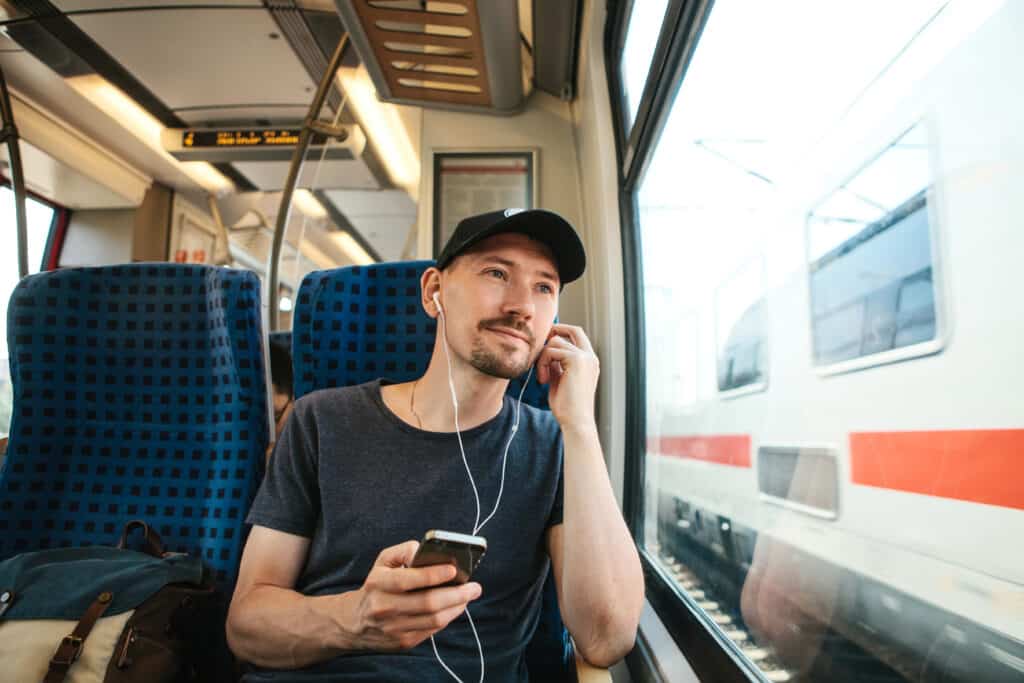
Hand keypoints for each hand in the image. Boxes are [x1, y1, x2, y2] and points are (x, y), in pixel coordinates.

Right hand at [348, 541, 481, 650]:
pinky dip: (448, 617)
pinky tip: (455, 607)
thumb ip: (405, 550)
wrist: (355, 623)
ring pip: (434, 619)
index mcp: (378, 584)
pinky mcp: (403, 642)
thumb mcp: (383, 561)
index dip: (434, 575)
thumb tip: (426, 550)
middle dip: (456, 594)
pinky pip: (432, 630)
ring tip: (469, 595)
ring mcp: (394, 628)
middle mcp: (384, 608)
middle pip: (428, 603)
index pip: (408, 580)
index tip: (454, 569)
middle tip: (475, 587)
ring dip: (457, 607)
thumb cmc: (377, 585)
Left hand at [536, 324, 599, 429]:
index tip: (545, 343)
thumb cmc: (567, 406)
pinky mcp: (576, 360)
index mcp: (589, 362)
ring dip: (542, 358)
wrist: (576, 421)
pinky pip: (551, 351)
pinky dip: (542, 363)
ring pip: (555, 341)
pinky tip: (543, 380)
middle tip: (540, 346)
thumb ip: (557, 365)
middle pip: (573, 329)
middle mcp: (590, 357)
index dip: (562, 333)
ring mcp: (585, 357)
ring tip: (542, 377)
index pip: (578, 336)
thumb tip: (547, 352)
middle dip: (554, 332)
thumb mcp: (560, 380)